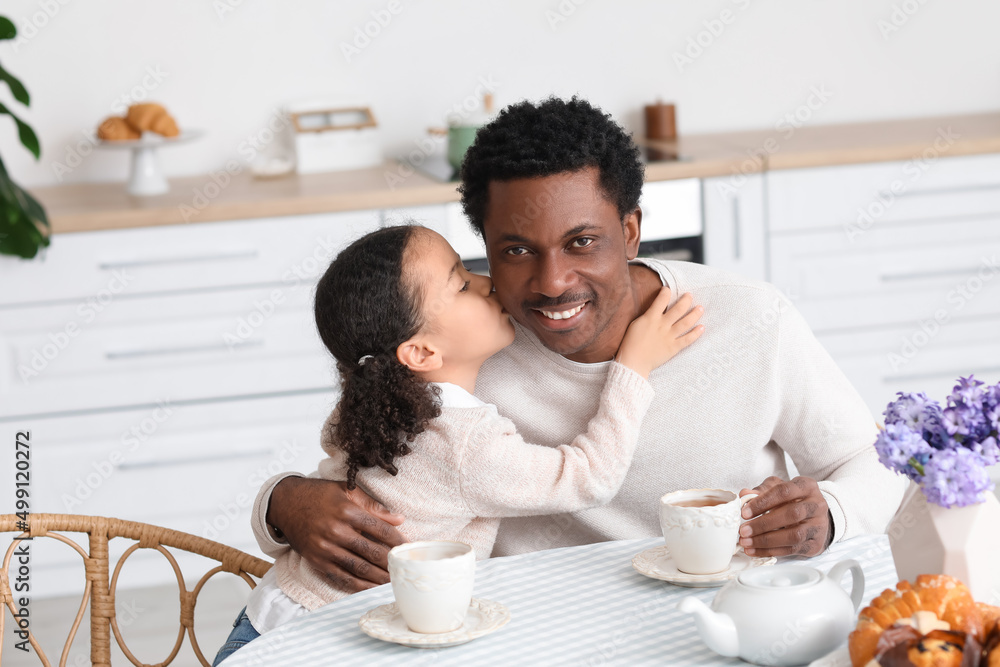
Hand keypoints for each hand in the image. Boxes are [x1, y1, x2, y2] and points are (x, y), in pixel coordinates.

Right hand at [268, 477, 406, 591]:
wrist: (285, 504)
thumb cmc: (319, 494)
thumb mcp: (347, 491)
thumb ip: (374, 505)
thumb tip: (399, 519)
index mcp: (347, 512)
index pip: (380, 529)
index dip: (398, 540)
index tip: (409, 546)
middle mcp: (336, 532)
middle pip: (372, 552)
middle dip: (392, 562)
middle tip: (406, 567)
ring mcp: (325, 549)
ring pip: (359, 568)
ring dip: (379, 577)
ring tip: (395, 581)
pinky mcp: (317, 562)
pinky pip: (342, 578)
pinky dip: (359, 586)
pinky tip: (372, 588)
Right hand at [616, 290, 703, 377]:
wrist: (633, 362)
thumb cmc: (630, 343)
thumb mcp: (635, 324)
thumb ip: (647, 316)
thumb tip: (655, 310)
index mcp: (651, 317)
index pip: (662, 300)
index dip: (666, 292)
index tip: (668, 290)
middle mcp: (662, 325)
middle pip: (678, 309)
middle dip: (686, 300)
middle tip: (690, 296)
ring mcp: (669, 336)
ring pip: (686, 322)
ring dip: (695, 314)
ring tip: (700, 308)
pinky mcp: (674, 347)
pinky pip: (687, 339)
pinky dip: (696, 333)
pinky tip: (702, 328)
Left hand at [737, 476, 831, 556]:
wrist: (814, 518)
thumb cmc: (792, 500)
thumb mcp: (777, 488)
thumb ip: (761, 490)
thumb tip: (744, 495)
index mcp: (806, 486)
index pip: (784, 492)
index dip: (762, 502)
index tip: (744, 512)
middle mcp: (816, 505)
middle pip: (791, 514)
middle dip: (763, 524)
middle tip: (743, 530)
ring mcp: (818, 526)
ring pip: (793, 535)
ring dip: (766, 541)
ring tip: (746, 542)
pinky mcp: (815, 544)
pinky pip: (792, 550)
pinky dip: (771, 551)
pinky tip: (755, 550)